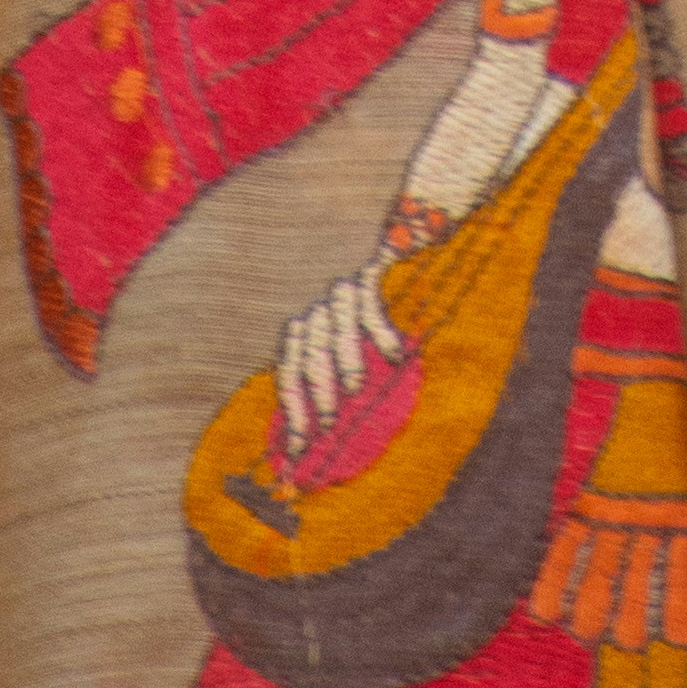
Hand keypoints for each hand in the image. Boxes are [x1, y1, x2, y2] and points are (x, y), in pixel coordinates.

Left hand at [270, 261, 403, 458]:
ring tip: (354, 389)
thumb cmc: (347, 305)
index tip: (301, 448)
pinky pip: (371, 309)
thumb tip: (324, 427)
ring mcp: (337, 292)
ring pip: (336, 332)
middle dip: (319, 392)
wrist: (359, 239)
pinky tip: (395, 355)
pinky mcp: (364, 273)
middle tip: (330, 422)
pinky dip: (382, 333)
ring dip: (345, 362)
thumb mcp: (328, 336)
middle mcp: (313, 312)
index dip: (294, 412)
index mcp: (299, 331)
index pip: (290, 375)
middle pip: (311, 357)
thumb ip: (325, 371)